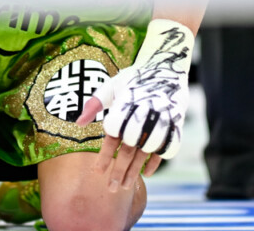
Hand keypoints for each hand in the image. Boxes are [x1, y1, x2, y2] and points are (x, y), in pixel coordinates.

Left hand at [75, 19, 192, 191]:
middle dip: (120, 169)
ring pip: (149, 148)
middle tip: (111, 188)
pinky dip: (158, 160)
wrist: (166, 65)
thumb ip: (94, 104)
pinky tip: (147, 173)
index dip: (105, 153)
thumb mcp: (112, 85)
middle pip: (130, 145)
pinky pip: (168, 145)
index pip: (113, 132)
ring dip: (137, 169)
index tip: (97, 171)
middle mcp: (145, 109)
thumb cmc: (133, 78)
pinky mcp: (176, 121)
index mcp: (127, 101)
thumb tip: (77, 123)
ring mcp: (162, 116)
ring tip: (126, 184)